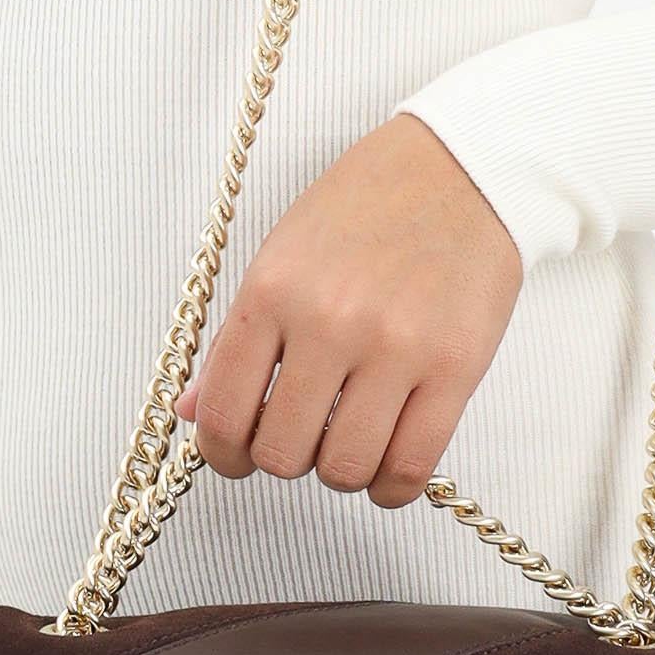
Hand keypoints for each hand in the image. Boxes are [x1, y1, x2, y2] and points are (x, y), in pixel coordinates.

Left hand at [177, 113, 520, 505]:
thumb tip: (193, 412)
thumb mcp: (281, 256)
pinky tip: (387, 465)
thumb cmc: (366, 208)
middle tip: (300, 439)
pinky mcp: (455, 368)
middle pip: (280, 454)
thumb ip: (237, 338)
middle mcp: (329, 322)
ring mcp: (396, 348)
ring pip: (344, 469)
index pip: (221, 413)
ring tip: (348, 444)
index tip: (235, 456)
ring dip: (339, 473)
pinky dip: (391, 485)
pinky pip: (410, 466)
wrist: (461, 168)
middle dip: (283, 459)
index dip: (222, 454)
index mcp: (271, 292)